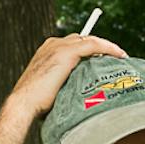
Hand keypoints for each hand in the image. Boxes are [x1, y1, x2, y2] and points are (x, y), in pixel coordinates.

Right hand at [8, 34, 126, 124]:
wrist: (24, 104)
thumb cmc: (35, 104)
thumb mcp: (51, 90)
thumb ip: (63, 85)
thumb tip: (77, 96)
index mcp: (47, 51)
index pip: (73, 44)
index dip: (89, 51)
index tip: (102, 61)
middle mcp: (53, 44)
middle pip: (83, 39)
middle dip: (99, 47)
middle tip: (114, 59)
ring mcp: (59, 47)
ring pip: (90, 40)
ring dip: (107, 47)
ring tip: (120, 56)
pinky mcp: (67, 53)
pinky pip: (94, 45)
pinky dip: (108, 48)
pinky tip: (119, 54)